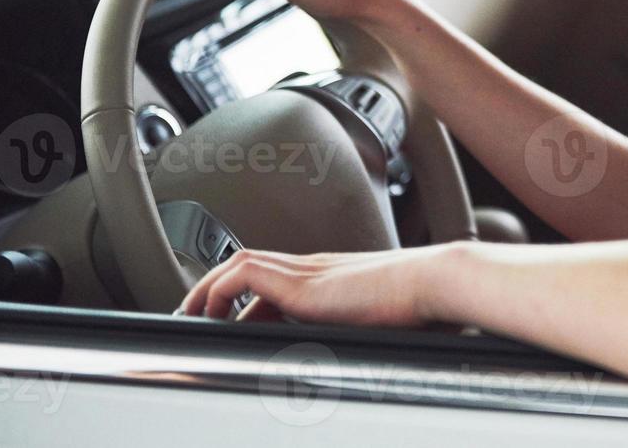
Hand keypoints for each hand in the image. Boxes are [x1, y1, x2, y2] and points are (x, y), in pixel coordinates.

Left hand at [176, 246, 452, 325]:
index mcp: (333, 278)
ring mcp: (307, 271)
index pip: (277, 281)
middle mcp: (316, 269)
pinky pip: (242, 272)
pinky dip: (219, 287)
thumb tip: (362, 363)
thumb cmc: (422, 306)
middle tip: (196, 317)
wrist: (435, 281)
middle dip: (218, 291)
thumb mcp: (381, 323)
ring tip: (192, 314)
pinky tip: (209, 311)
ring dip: (210, 287)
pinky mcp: (301, 280)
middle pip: (252, 267)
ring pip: (240, 264)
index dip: (247, 300)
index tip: (230, 324)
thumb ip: (361, 331)